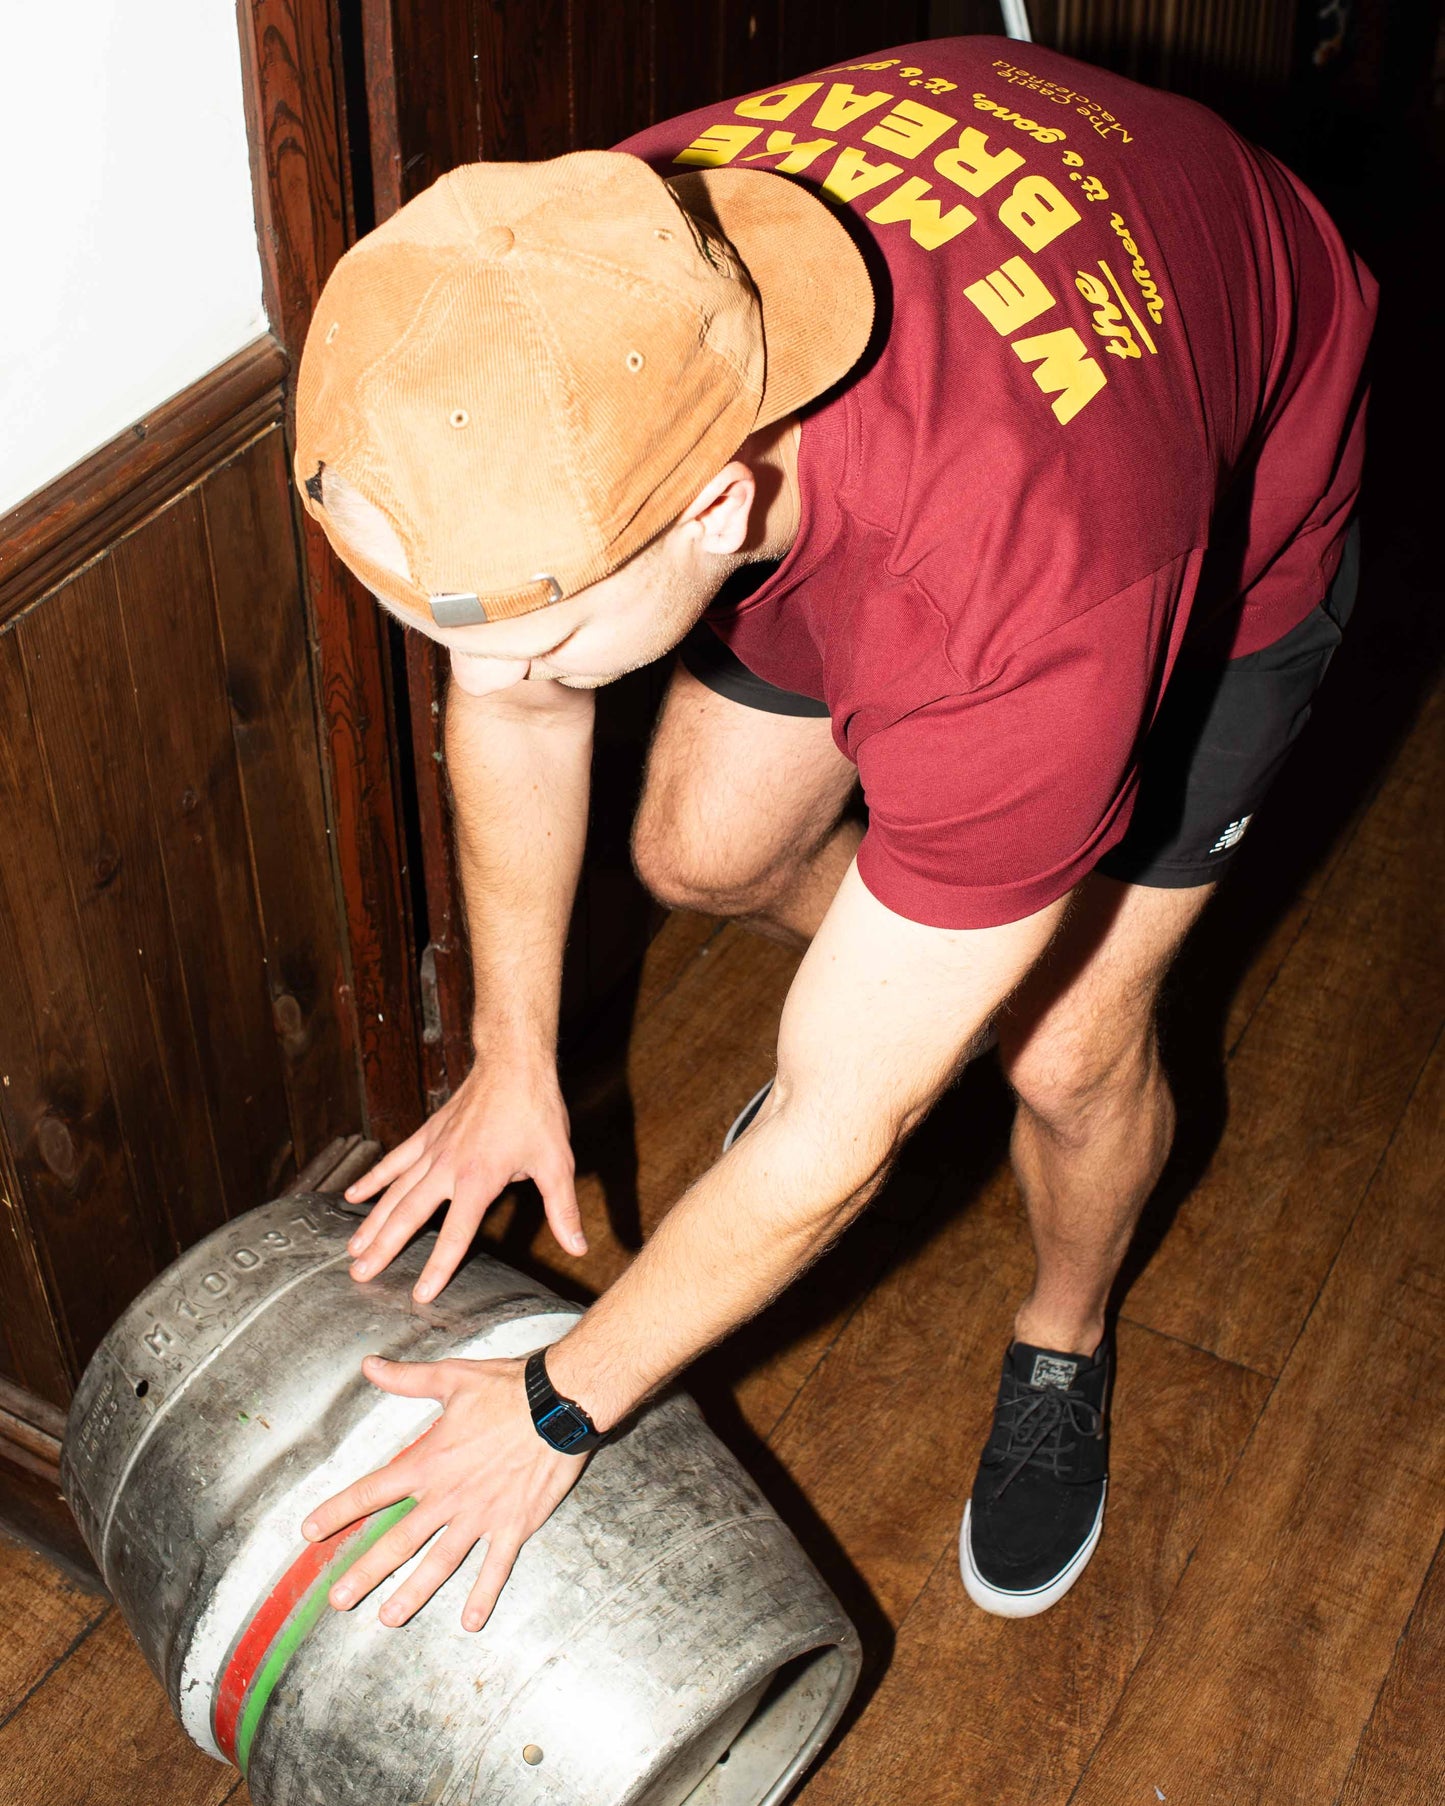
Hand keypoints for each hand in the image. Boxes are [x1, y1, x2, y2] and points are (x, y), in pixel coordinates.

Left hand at [299, 1353, 585, 1630]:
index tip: (309, 1533)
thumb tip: (369, 1366)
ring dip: (412, 1593)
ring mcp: (481, 1515)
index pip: (373, 1491)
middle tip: (337, 1599)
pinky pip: (495, 1566)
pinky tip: (470, 1622)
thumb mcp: (453, 1378)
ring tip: (387, 1619)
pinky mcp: (514, 1524)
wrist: (560, 1403)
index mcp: (430, 1461)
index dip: (339, 1511)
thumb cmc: (507, 1387)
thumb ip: (407, 1379)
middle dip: (365, 1571)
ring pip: (440, 1562)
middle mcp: (449, 1495)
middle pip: (399, 1541)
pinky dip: (483, 1594)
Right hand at [342, 1057, 584, 1300]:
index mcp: (479, 1179)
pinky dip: (373, 1179)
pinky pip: (394, 1160)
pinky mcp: (427, 1134)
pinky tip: (352, 1196)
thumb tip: (578, 1248)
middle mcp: (448, 1167)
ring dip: (371, 1221)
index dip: (438, 1267)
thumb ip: (563, 1210)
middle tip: (360, 1276)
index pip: (455, 1233)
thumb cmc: (536, 1111)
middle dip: (384, 1248)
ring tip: (352, 1250)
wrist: (513, 1063)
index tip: (420, 1296)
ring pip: (394, 1191)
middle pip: (409, 1215)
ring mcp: (433, 1149)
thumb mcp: (557, 1163)